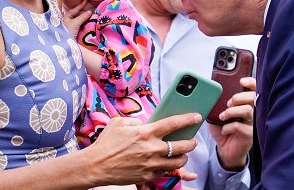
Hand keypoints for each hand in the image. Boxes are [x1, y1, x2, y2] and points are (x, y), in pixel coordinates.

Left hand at [62, 0, 91, 37]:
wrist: (65, 44)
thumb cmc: (67, 31)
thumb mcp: (75, 23)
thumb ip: (82, 17)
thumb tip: (90, 12)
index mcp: (67, 17)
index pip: (75, 9)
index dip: (81, 5)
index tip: (86, 1)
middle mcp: (69, 20)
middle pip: (78, 14)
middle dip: (85, 13)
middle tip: (92, 10)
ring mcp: (72, 26)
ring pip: (81, 20)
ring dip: (86, 18)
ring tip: (92, 16)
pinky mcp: (75, 31)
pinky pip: (82, 25)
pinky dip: (86, 23)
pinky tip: (90, 22)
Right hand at [82, 113, 200, 185]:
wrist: (96, 166)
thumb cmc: (106, 143)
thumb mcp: (119, 123)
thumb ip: (136, 121)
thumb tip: (146, 124)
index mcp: (145, 132)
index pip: (173, 123)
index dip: (188, 119)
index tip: (197, 116)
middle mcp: (152, 148)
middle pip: (182, 145)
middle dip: (192, 142)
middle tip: (193, 140)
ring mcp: (151, 164)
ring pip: (178, 161)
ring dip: (184, 157)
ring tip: (183, 153)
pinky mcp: (148, 175)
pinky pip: (166, 171)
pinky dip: (169, 166)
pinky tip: (167, 162)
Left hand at [208, 77, 254, 170]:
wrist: (225, 149)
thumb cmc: (223, 128)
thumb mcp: (218, 113)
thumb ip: (217, 103)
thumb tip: (210, 94)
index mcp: (245, 103)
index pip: (254, 89)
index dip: (250, 83)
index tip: (241, 81)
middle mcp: (252, 112)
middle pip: (252, 97)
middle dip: (238, 97)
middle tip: (228, 103)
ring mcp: (252, 123)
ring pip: (247, 110)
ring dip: (231, 111)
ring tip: (222, 116)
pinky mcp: (250, 135)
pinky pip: (240, 126)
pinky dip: (228, 127)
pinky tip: (224, 130)